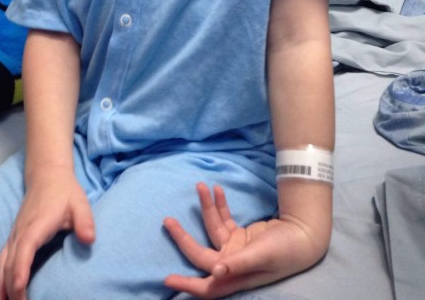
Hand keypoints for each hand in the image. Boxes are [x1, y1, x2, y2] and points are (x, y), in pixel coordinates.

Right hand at [0, 167, 94, 299]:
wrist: (47, 175)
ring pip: (2, 263)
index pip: (25, 249)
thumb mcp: (80, 203)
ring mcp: (15, 234)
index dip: (20, 269)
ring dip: (1, 285)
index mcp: (37, 225)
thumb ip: (85, 221)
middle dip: (11, 287)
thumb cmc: (65, 191)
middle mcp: (21, 231)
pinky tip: (1, 292)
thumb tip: (89, 240)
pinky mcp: (14, 237)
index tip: (19, 288)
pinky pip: (2, 259)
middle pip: (10, 262)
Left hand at [163, 182, 328, 298]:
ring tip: (201, 186)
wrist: (304, 235)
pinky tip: (215, 190)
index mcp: (235, 277)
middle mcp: (231, 265)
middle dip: (183, 238)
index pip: (207, 285)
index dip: (188, 284)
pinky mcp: (240, 236)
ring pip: (212, 230)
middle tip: (167, 220)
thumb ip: (238, 264)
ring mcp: (234, 249)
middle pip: (200, 254)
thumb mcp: (263, 256)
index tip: (167, 278)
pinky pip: (224, 220)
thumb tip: (214, 272)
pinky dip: (219, 206)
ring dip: (206, 209)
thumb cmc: (285, 251)